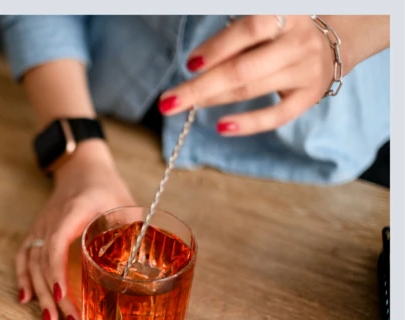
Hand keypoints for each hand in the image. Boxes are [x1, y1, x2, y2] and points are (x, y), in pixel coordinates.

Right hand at [15, 140, 134, 319]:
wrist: (81, 168)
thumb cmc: (105, 186)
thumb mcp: (125, 203)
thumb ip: (134, 230)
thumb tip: (146, 265)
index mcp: (74, 211)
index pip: (57, 243)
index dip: (57, 271)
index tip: (64, 296)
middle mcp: (52, 220)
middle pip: (43, 261)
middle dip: (53, 295)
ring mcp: (41, 227)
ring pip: (32, 263)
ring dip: (40, 293)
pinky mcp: (38, 232)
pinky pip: (24, 256)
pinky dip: (23, 278)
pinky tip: (26, 300)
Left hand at [158, 15, 339, 135]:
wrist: (331, 43)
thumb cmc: (280, 32)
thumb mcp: (263, 24)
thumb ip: (234, 38)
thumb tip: (195, 64)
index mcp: (288, 14)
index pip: (249, 29)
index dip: (217, 47)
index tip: (189, 64)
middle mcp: (300, 42)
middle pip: (243, 68)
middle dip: (201, 86)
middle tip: (168, 101)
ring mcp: (307, 71)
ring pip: (253, 89)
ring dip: (213, 99)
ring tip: (184, 106)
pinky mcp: (310, 96)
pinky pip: (277, 115)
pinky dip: (249, 123)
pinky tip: (222, 127)